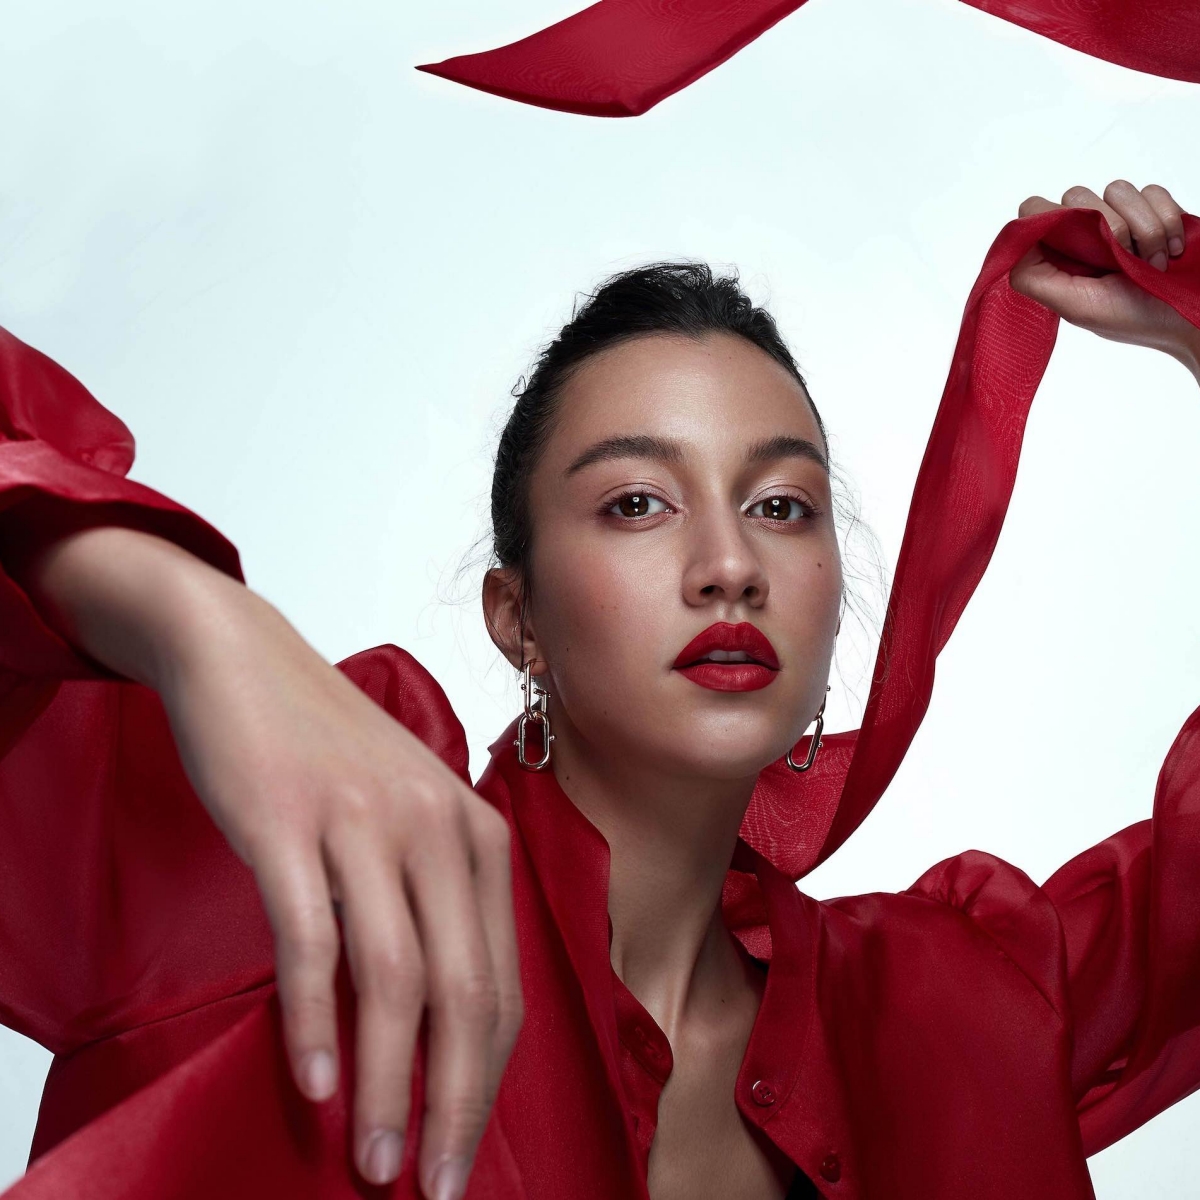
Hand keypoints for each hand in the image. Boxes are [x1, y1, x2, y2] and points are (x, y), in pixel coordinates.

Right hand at [12, 523, 520, 1199]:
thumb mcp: (404, 821)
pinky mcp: (291, 819)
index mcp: (478, 836)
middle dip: (453, 1103)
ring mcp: (365, 822)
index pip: (503, 981)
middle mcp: (437, 826)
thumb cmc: (328, 757)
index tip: (465, 1154)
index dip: (488, 1080)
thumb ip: (428, 909)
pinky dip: (313, 1020)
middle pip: (465, 990)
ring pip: (395, 978)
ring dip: (387, 1084)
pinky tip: (310, 1081)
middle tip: (429, 1187)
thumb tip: (428, 1037)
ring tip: (373, 1164)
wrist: (247, 660)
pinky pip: (312, 939)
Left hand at [1009, 180, 1197, 370]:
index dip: (1054, 217)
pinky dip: (1167, 221)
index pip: (1034, 210)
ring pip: (1117, 189)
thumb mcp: (1075, 306)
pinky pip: (1152, 191)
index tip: (1080, 242)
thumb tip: (1016, 246)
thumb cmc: (1134, 317)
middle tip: (1125, 262)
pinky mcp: (1153, 209)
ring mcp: (1120, 219)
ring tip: (1154, 262)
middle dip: (1109, 227)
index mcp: (1059, 256)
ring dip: (1144, 229)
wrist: (1193, 315)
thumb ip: (1036, 278)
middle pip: (1076, 194)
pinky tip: (1171, 250)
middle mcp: (1084, 235)